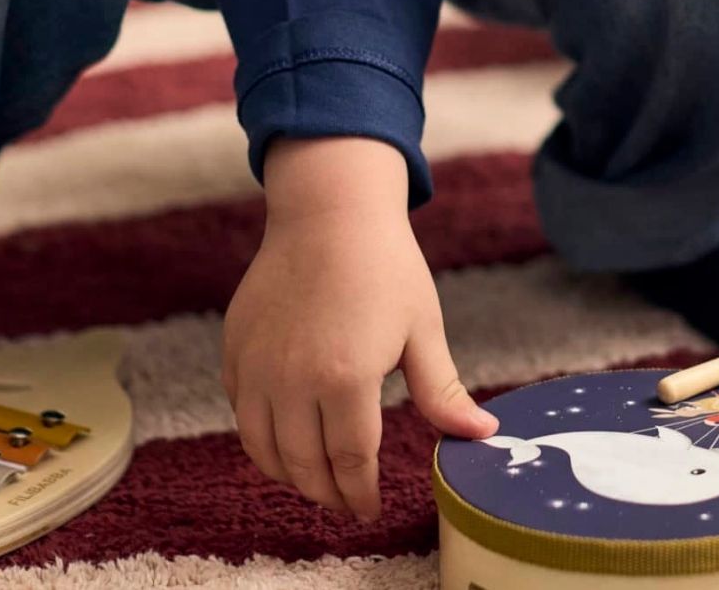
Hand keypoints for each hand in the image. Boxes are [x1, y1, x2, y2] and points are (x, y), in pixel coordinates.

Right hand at [222, 138, 498, 520]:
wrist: (330, 211)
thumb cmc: (386, 265)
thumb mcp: (422, 328)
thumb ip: (443, 392)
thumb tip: (483, 435)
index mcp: (345, 379)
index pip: (349, 463)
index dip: (360, 493)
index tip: (369, 507)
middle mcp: (291, 382)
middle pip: (304, 467)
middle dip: (327, 494)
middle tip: (346, 501)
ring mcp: (256, 367)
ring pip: (264, 450)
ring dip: (290, 475)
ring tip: (316, 479)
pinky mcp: (235, 351)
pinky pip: (243, 414)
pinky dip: (262, 438)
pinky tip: (286, 437)